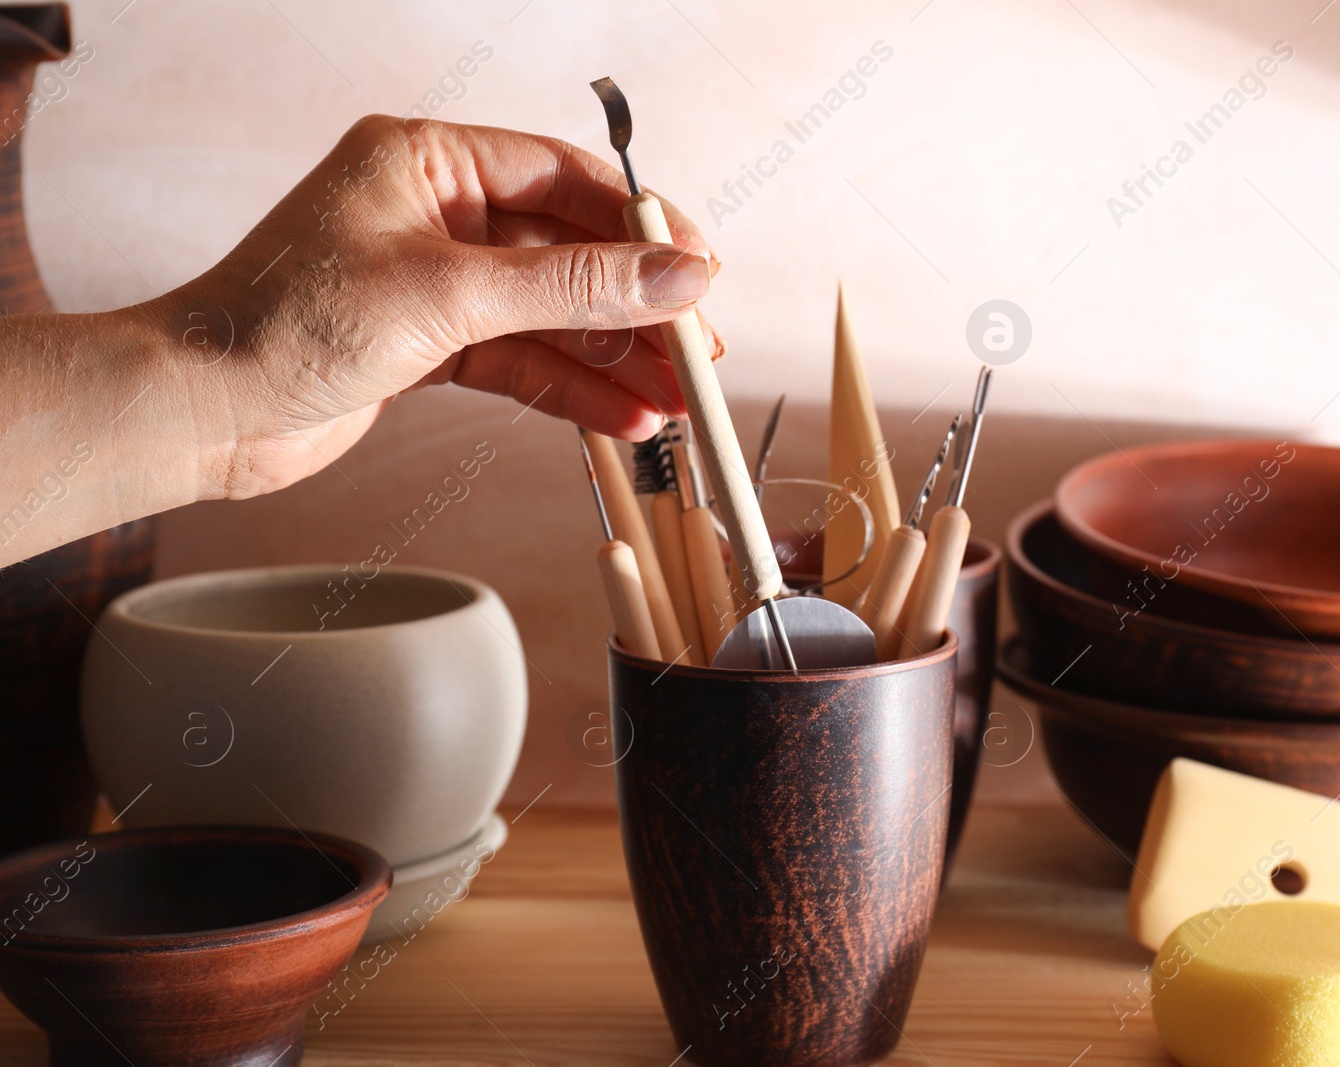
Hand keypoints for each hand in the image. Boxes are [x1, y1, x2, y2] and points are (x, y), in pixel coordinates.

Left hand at [155, 114, 719, 498]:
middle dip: (635, 306)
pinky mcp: (428, 344)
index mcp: (427, 160)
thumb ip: (570, 286)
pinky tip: (623, 418)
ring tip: (674, 402)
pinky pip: (522, 359)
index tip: (701, 270)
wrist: (200, 415)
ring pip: (550, 314)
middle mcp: (434, 212)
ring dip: (614, 359)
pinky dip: (571, 389)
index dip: (641, 225)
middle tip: (696, 351)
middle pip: (567, 251)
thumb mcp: (448, 296)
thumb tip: (675, 275)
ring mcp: (433, 281)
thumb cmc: (283, 327)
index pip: (563, 177)